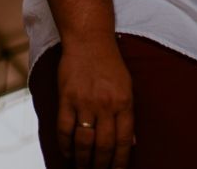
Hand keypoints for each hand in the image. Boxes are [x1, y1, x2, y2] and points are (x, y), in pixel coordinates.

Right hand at [56, 38, 134, 168]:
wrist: (88, 40)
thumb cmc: (110, 64)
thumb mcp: (127, 87)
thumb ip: (128, 114)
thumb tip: (132, 143)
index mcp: (124, 102)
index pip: (124, 141)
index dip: (120, 161)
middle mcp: (105, 104)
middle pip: (104, 145)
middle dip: (101, 165)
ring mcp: (84, 102)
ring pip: (84, 142)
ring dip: (83, 160)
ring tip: (83, 168)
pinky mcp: (66, 98)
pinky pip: (64, 129)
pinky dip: (65, 146)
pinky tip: (67, 154)